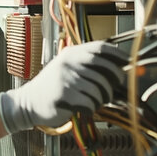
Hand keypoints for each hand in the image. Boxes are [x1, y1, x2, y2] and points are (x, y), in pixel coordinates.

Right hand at [0, 40, 126, 132]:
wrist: (27, 103)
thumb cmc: (52, 88)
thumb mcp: (66, 69)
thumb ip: (88, 66)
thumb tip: (121, 69)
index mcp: (70, 53)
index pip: (100, 47)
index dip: (118, 54)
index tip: (129, 61)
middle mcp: (68, 62)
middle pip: (105, 68)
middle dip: (115, 81)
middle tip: (113, 90)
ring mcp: (66, 78)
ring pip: (100, 89)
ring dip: (102, 99)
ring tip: (94, 101)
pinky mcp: (64, 95)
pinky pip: (90, 103)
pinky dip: (91, 108)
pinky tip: (83, 108)